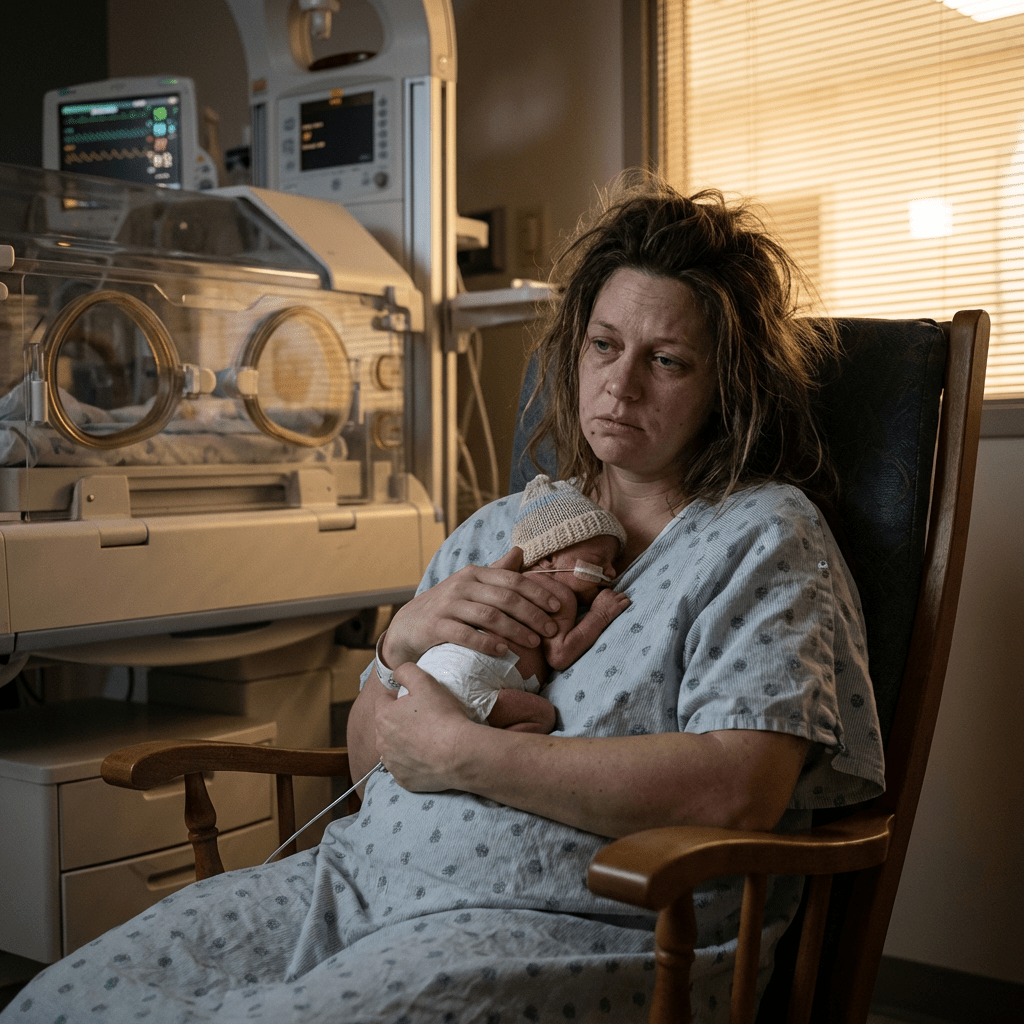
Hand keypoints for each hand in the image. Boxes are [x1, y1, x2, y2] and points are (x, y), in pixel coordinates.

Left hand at [374, 662, 476, 791]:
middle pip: (387, 725)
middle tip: (425, 718)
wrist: (459, 754)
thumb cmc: (442, 716)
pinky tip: (429, 755)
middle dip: (400, 720)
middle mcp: (381, 742)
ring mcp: (391, 764)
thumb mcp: (425, 681)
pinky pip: (404, 767)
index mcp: (383, 717)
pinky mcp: (403, 780)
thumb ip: (405, 671)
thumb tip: (396, 674)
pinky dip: (413, 762)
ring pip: (394, 747)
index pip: (384, 700)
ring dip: (405, 742)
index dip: (400, 697)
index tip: (417, 701)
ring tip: (428, 738)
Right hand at [380, 547, 561, 667]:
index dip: (537, 593)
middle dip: (532, 614)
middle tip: (551, 630)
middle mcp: (462, 585)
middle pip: (505, 598)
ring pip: (489, 616)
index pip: (512, 580)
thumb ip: (496, 571)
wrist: (407, 626)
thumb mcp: (470, 585)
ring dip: (515, 630)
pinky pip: (466, 635)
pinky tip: (503, 651)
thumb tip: (520, 550)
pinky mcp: (436, 626)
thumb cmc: (447, 606)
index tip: (557, 607)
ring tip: (533, 643)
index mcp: (475, 573)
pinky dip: (486, 643)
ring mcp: (448, 605)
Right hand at [589, 586, 631, 625]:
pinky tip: (624, 608)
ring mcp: (616, 599)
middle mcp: (611, 594)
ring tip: (622, 606)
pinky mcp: (620, 606)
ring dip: (624, 601)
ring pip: (624, 596)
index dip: (613, 597)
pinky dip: (627, 604)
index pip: (613, 591)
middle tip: (618, 604)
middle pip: (619, 593)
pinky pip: (627, 601)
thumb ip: (604, 597)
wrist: (597, 617)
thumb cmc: (596, 611)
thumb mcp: (598, 600)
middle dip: (619, 598)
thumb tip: (608, 598)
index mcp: (605, 591)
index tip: (612, 602)